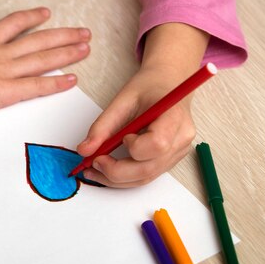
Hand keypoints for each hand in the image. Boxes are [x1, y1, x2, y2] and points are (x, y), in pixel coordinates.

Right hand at [0, 3, 90, 122]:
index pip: (14, 25)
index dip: (31, 18)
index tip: (46, 14)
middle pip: (37, 40)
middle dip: (62, 36)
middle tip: (82, 33)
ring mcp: (3, 72)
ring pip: (42, 60)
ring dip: (66, 54)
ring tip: (85, 49)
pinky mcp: (4, 93)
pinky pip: (36, 87)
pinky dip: (56, 83)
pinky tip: (72, 80)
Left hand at [76, 66, 195, 186]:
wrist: (168, 84)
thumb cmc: (149, 88)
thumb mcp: (122, 100)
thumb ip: (102, 126)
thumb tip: (84, 150)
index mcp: (175, 117)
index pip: (157, 144)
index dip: (135, 147)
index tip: (122, 138)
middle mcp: (181, 139)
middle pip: (148, 169)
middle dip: (115, 172)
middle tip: (92, 163)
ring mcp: (178, 152)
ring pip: (145, 178)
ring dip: (115, 179)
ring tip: (93, 169)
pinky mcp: (169, 160)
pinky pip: (145, 176)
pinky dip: (123, 177)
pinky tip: (106, 170)